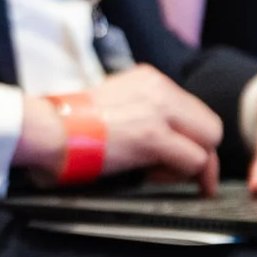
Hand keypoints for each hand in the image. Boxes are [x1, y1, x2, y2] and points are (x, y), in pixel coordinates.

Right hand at [19, 66, 223, 189]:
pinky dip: (180, 176)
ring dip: (190, 166)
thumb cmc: (68, 124)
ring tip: (156, 175)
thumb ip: (141, 112)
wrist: (46, 128)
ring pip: (208, 143)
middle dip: (200, 153)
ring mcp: (159, 111)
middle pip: (210, 126)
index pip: (193, 111)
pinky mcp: (153, 137)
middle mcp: (160, 88)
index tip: (174, 158)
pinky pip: (194, 161)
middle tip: (176, 173)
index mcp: (149, 79)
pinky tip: (151, 177)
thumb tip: (161, 140)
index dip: (188, 139)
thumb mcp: (113, 103)